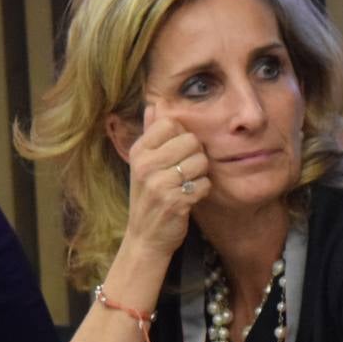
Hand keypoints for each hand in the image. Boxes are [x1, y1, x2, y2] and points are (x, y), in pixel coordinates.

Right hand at [119, 104, 209, 259]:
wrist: (145, 236)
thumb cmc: (149, 195)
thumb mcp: (143, 163)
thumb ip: (150, 132)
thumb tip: (155, 105)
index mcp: (139, 151)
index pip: (170, 123)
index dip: (182, 135)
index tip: (176, 152)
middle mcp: (145, 165)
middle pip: (191, 141)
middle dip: (195, 156)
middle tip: (184, 172)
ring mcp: (158, 183)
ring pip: (200, 162)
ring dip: (200, 175)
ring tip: (185, 185)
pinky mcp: (174, 201)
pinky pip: (204, 184)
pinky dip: (202, 192)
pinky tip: (188, 198)